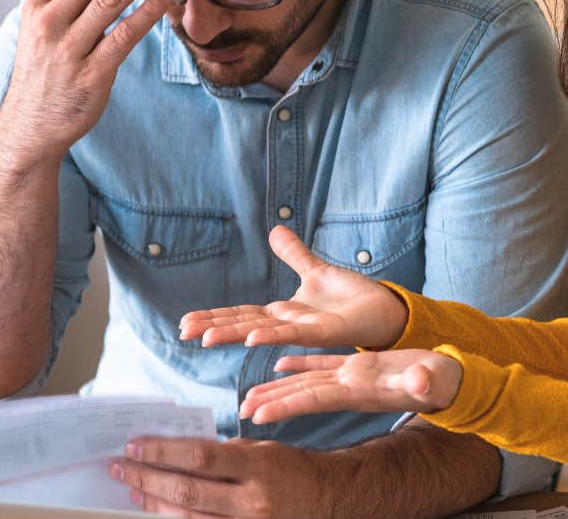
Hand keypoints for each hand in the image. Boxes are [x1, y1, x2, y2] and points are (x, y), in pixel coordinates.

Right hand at [0, 0, 175, 167]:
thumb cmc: (44, 75)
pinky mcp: (92, 73)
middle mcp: (50, 23)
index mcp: (37, 6)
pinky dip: (150, 12)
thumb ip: (67, 0)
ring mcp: (70, 49)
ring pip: (111, 0)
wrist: (31, 126)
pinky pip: (126, 35)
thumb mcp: (43, 30)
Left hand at [110, 437, 331, 518]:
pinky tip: (157, 512)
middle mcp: (253, 500)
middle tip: (120, 467)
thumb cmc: (293, 470)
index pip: (201, 457)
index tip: (135, 445)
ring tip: (132, 489)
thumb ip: (224, 455)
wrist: (329, 499)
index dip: (163, 452)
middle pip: (188, 491)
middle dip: (148, 478)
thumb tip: (178, 454)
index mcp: (259, 466)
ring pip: (188, 518)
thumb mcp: (263, 450)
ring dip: (155, 503)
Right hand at [180, 225, 408, 350]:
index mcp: (283, 312)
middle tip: (183, 333)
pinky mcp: (326, 332)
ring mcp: (305, 330)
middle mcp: (289, 324)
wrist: (384, 310)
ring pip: (263, 332)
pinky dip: (274, 335)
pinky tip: (253, 338)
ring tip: (206, 339)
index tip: (186, 323)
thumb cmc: (351, 298)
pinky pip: (296, 334)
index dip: (214, 317)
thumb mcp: (316, 271)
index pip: (241, 314)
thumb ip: (294, 254)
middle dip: (214, 328)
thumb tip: (274, 230)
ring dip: (234, 335)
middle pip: (244, 325)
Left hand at [238, 349, 462, 424]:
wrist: (452, 382)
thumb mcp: (435, 379)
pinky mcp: (360, 367)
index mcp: (363, 388)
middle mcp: (352, 386)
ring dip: (280, 387)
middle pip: (304, 394)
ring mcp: (354, 377)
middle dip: (273, 402)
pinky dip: (302, 364)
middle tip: (241, 411)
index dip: (287, 405)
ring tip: (251, 395)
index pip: (317, 398)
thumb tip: (419, 381)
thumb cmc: (444, 381)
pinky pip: (323, 365)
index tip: (258, 416)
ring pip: (309, 381)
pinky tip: (281, 363)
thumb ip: (425, 381)